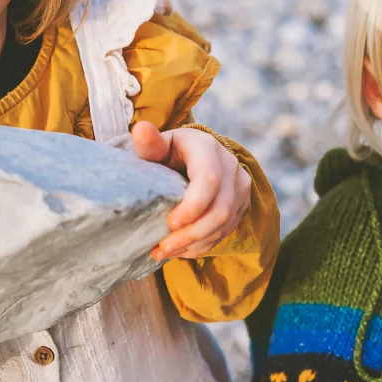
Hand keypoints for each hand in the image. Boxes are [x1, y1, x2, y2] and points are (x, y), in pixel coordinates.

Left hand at [131, 121, 251, 260]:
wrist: (198, 155)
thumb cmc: (172, 152)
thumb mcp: (161, 146)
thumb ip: (150, 143)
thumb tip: (140, 129)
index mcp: (209, 149)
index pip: (209, 180)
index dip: (192, 206)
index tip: (170, 223)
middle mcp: (231, 167)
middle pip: (220, 209)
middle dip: (191, 234)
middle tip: (162, 247)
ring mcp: (240, 188)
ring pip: (224, 224)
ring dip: (194, 243)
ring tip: (165, 252)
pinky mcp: (241, 205)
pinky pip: (225, 231)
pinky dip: (202, 245)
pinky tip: (181, 250)